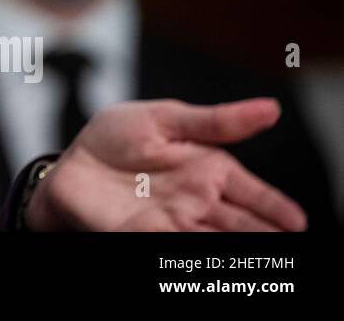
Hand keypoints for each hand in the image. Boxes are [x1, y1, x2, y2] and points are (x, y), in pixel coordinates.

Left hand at [25, 98, 307, 230]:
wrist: (69, 164)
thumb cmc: (114, 138)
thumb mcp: (165, 118)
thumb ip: (215, 121)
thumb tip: (270, 108)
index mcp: (206, 168)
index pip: (250, 192)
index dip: (274, 207)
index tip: (296, 221)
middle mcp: (196, 200)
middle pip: (239, 223)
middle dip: (262, 234)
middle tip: (284, 243)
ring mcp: (173, 221)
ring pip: (214, 239)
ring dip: (234, 248)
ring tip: (259, 256)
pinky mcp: (145, 235)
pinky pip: (175, 247)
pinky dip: (195, 253)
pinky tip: (211, 255)